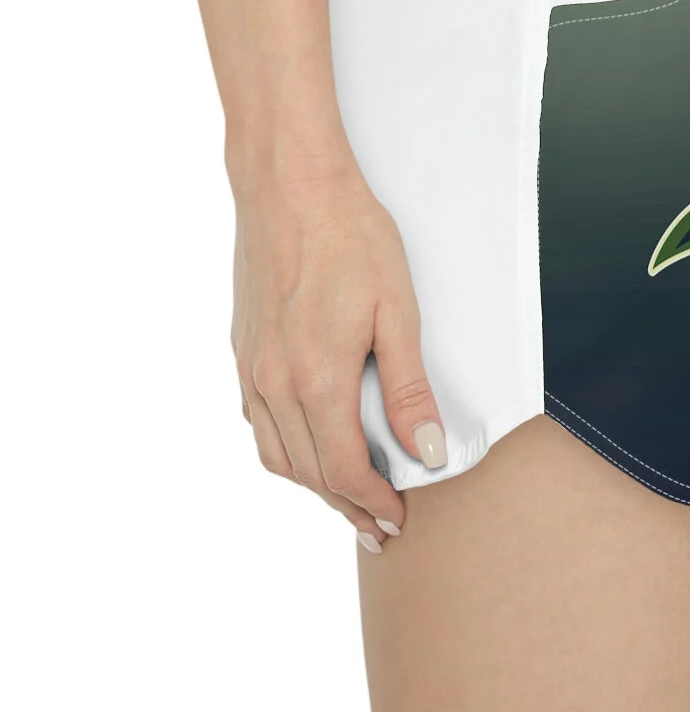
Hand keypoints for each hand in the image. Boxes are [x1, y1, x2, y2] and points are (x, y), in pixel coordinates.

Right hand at [230, 166, 443, 551]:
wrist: (291, 184)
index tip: (398, 521)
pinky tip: (305, 446)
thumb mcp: (399, 312)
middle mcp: (274, 383)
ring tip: (345, 499)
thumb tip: (425, 452)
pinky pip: (256, 421)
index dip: (374, 503)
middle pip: (308, 472)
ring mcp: (251, 367)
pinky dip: (284, 449)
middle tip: (378, 527)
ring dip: (311, 485)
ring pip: (276, 453)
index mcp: (317, 380)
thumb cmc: (351, 237)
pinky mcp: (243, 348)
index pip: (345, 470)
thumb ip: (409, 389)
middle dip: (346, 505)